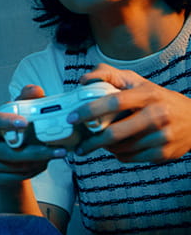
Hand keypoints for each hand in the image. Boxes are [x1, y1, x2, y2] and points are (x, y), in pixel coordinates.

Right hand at [0, 86, 56, 189]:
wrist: (11, 159)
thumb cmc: (15, 131)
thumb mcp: (22, 112)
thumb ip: (28, 99)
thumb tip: (34, 90)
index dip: (3, 121)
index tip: (25, 123)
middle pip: (3, 150)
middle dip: (32, 151)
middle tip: (57, 150)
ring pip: (12, 166)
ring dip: (36, 162)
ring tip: (52, 155)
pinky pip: (13, 177)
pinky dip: (32, 171)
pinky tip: (42, 164)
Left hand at [71, 64, 190, 162]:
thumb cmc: (158, 99)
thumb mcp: (138, 82)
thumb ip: (109, 76)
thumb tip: (83, 80)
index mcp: (148, 95)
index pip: (114, 102)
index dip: (90, 110)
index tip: (72, 118)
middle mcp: (157, 115)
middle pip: (115, 133)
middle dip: (92, 143)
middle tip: (79, 147)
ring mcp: (161, 136)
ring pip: (121, 149)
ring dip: (105, 149)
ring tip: (100, 144)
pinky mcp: (163, 153)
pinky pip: (130, 158)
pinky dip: (119, 155)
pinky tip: (118, 149)